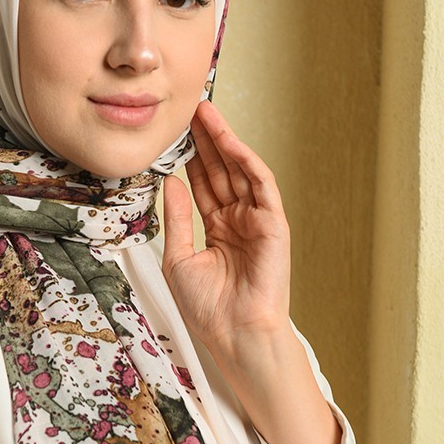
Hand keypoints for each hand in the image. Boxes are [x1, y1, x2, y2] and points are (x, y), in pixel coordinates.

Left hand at [162, 101, 289, 354]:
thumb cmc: (209, 308)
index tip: (173, 134)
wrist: (234, 334)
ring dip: (224, 142)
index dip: (189, 158)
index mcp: (218, 230)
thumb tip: (169, 182)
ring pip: (239, 171)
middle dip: (206, 140)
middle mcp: (238, 221)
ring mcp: (257, 220)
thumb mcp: (179, 257)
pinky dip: (246, 161)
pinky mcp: (274, 223)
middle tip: (189, 110)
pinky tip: (230, 142)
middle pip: (220, 171)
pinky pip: (261, 185)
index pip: (203, 185)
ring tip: (206, 114)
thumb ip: (177, 218)